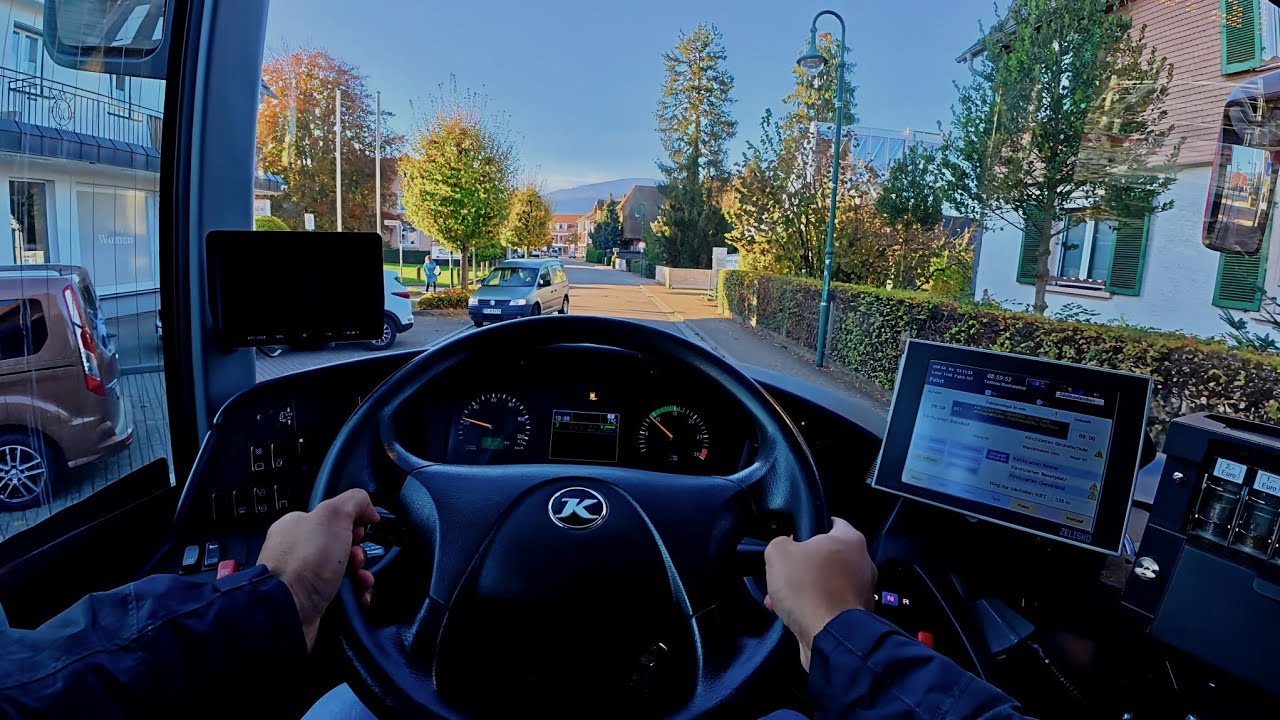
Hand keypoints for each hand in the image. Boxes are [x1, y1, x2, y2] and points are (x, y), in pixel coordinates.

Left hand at [258, 488, 379, 651]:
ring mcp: (302, 579)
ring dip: (361, 574)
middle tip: (356, 559)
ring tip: (362, 581)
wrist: (288, 612)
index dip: (350, 522)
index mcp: (295, 526)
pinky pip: (341, 594)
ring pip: (343, 571)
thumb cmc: (306, 560)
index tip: (359, 531)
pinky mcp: (311, 602)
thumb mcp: (333, 515)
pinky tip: (360, 595)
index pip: (329, 518)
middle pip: (340, 546)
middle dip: (358, 552)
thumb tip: (368, 509)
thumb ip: (354, 501)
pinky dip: (355, 594)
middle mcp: (296, 552)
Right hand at [764, 517, 876, 670]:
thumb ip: (780, 543)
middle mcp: (863, 563)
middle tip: (783, 574)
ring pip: (827, 583)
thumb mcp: (778, 553)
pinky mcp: (858, 616)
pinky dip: (814, 608)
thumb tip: (786, 548)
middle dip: (802, 566)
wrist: (829, 636)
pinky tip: (794, 616)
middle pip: (827, 556)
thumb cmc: (807, 587)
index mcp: (851, 540)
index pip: (832, 522)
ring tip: (780, 601)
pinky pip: (831, 605)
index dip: (810, 527)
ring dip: (805, 590)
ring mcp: (863, 592)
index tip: (794, 537)